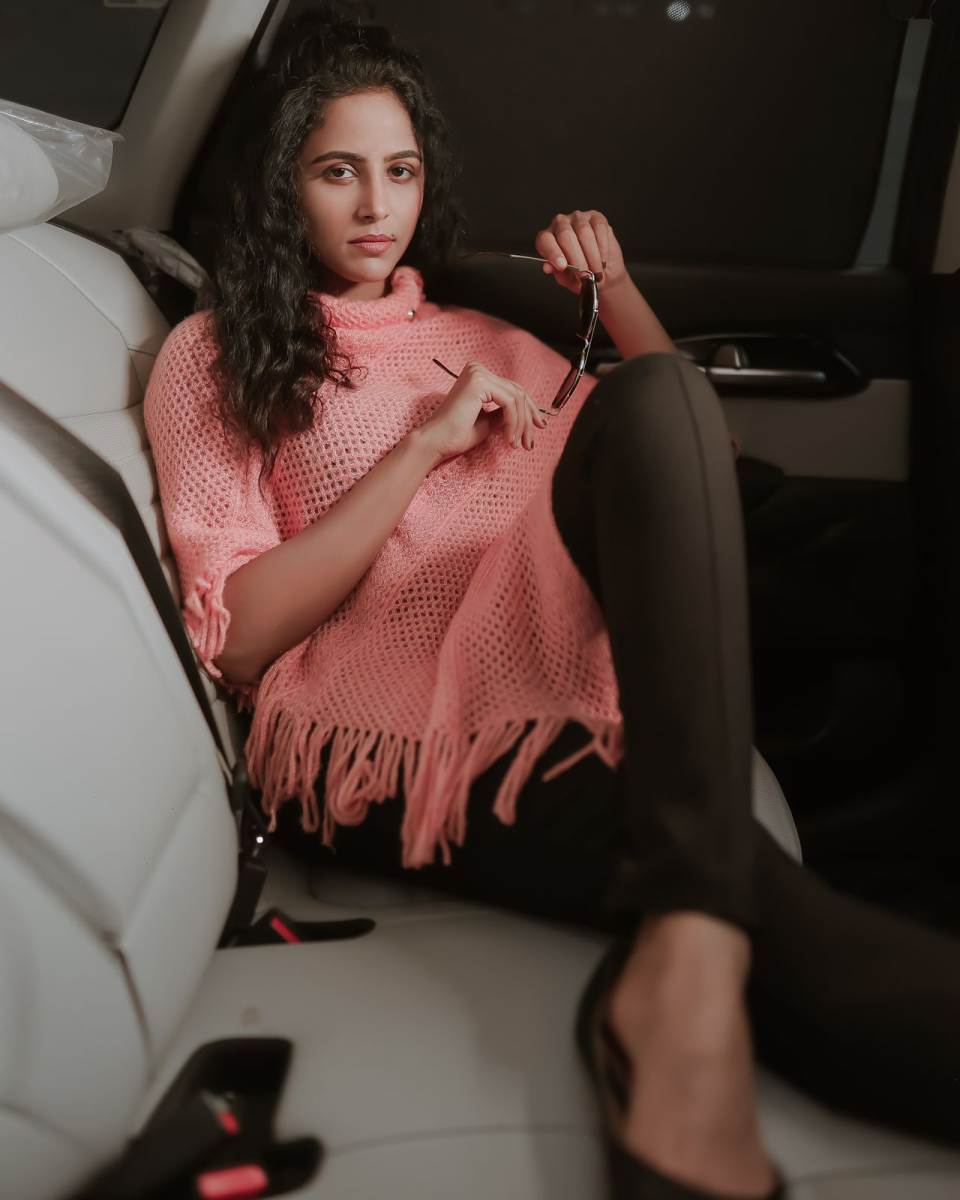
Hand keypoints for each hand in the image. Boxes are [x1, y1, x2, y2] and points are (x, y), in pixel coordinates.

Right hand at [418, 362, 547, 466]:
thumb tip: (527, 414)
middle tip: (531, 442)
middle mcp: (478, 370)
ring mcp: (478, 373)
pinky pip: (509, 402)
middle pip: (517, 391)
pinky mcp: (479, 382)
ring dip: (521, 424)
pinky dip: (513, 423)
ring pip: (516, 398)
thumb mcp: (488, 422)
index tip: (539, 427)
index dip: (529, 409)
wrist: (436, 442)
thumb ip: (504, 413)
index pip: (512, 389)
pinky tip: (510, 439)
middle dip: (528, 418)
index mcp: (478, 376)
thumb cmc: (456, 435)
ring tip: (519, 444)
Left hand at [534, 209, 627, 296]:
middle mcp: (560, 224)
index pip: (545, 240)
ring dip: (591, 255)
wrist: (601, 272)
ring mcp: (578, 218)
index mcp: (547, 238)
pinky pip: (599, 228)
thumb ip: (557, 273)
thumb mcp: (566, 278)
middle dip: (576, 258)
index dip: (552, 252)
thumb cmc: (579, 274)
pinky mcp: (596, 217)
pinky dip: (602, 247)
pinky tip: (603, 259)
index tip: (561, 266)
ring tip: (596, 271)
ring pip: (584, 231)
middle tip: (584, 275)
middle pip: (565, 235)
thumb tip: (548, 267)